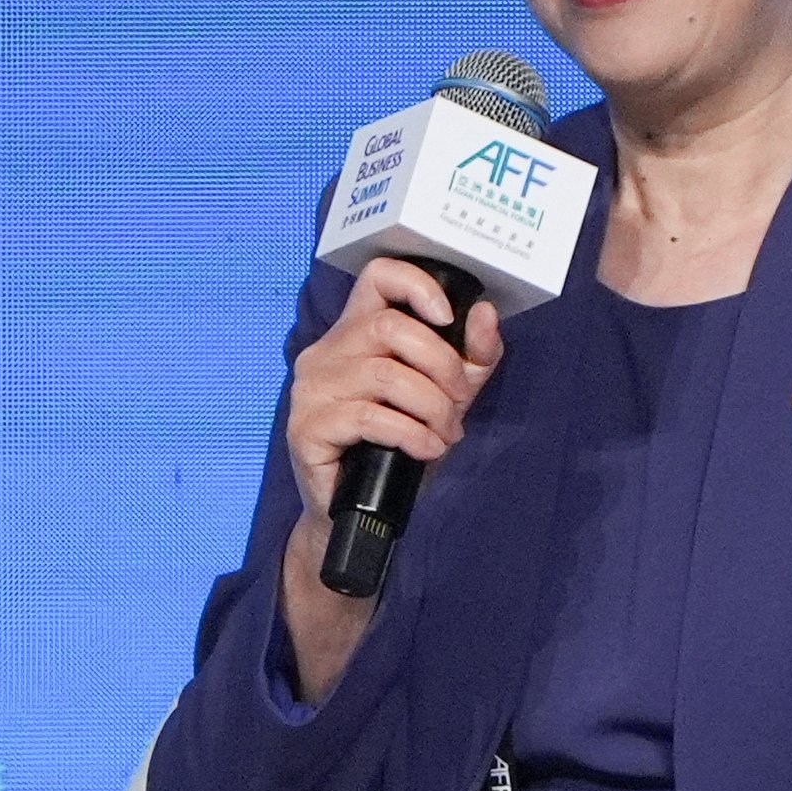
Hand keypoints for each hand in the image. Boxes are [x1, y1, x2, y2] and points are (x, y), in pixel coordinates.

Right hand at [277, 259, 503, 695]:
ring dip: (431, 406)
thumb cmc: (398, 449)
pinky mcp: (306, 428)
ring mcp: (310, 390)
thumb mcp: (447, 398)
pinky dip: (411, 433)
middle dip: (442, 365)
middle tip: (459, 402)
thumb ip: (470, 358)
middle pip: (390, 325)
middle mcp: (325, 353)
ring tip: (444, 432)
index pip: (377, 275)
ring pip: (384, 373)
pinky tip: (425, 449)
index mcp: (355, 333)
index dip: (416, 283)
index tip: (446, 315)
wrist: (356, 515)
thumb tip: (485, 313)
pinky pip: (368, 416)